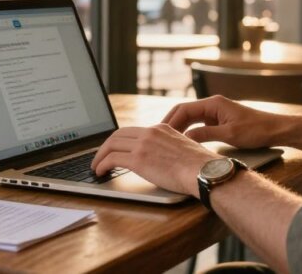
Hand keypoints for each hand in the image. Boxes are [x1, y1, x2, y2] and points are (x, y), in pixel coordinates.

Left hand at [91, 125, 219, 197]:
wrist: (204, 171)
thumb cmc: (201, 167)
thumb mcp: (184, 148)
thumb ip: (170, 149)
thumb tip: (163, 160)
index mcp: (161, 128)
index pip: (133, 131)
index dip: (120, 140)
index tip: (114, 149)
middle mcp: (150, 132)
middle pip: (118, 135)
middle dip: (106, 146)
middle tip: (100, 157)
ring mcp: (143, 145)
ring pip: (112, 145)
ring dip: (100, 156)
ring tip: (96, 167)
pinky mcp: (139, 159)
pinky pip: (113, 159)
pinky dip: (102, 164)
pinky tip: (100, 172)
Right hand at [162, 95, 289, 147]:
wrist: (275, 130)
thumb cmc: (256, 130)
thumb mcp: (229, 134)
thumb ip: (206, 134)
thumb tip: (185, 138)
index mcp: (213, 104)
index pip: (184, 109)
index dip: (170, 121)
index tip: (160, 133)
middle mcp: (212, 105)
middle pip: (184, 112)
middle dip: (171, 124)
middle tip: (158, 138)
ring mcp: (215, 113)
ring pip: (190, 118)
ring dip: (179, 128)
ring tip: (167, 141)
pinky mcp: (219, 121)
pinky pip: (198, 124)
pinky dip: (189, 131)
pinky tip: (184, 142)